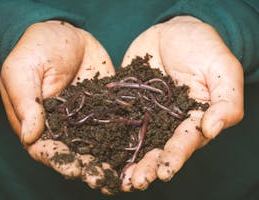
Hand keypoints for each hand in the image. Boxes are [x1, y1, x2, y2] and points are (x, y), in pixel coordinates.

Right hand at [0, 20, 115, 193]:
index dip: (60, 161)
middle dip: (89, 167)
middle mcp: (64, 125)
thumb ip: (26, 101)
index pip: (46, 149)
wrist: (66, 34)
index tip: (74, 169)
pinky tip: (137, 148)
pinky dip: (125, 137)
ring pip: (98, 143)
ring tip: (124, 174)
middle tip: (104, 179)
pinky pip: (115, 123)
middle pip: (75, 152)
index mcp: (39, 122)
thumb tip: (30, 135)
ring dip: (109, 160)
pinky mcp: (105, 107)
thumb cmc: (37, 48)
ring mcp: (87, 118)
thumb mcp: (22, 69)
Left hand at [120, 16, 243, 190]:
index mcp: (193, 118)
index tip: (165, 171)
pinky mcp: (128, 104)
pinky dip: (109, 136)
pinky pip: (119, 121)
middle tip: (135, 182)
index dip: (176, 156)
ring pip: (138, 142)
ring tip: (118, 178)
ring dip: (128, 160)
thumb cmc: (202, 47)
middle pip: (159, 148)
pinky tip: (98, 150)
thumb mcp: (221, 69)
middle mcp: (169, 122)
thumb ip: (226, 101)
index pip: (186, 141)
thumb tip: (212, 129)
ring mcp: (147, 114)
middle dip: (148, 167)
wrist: (171, 31)